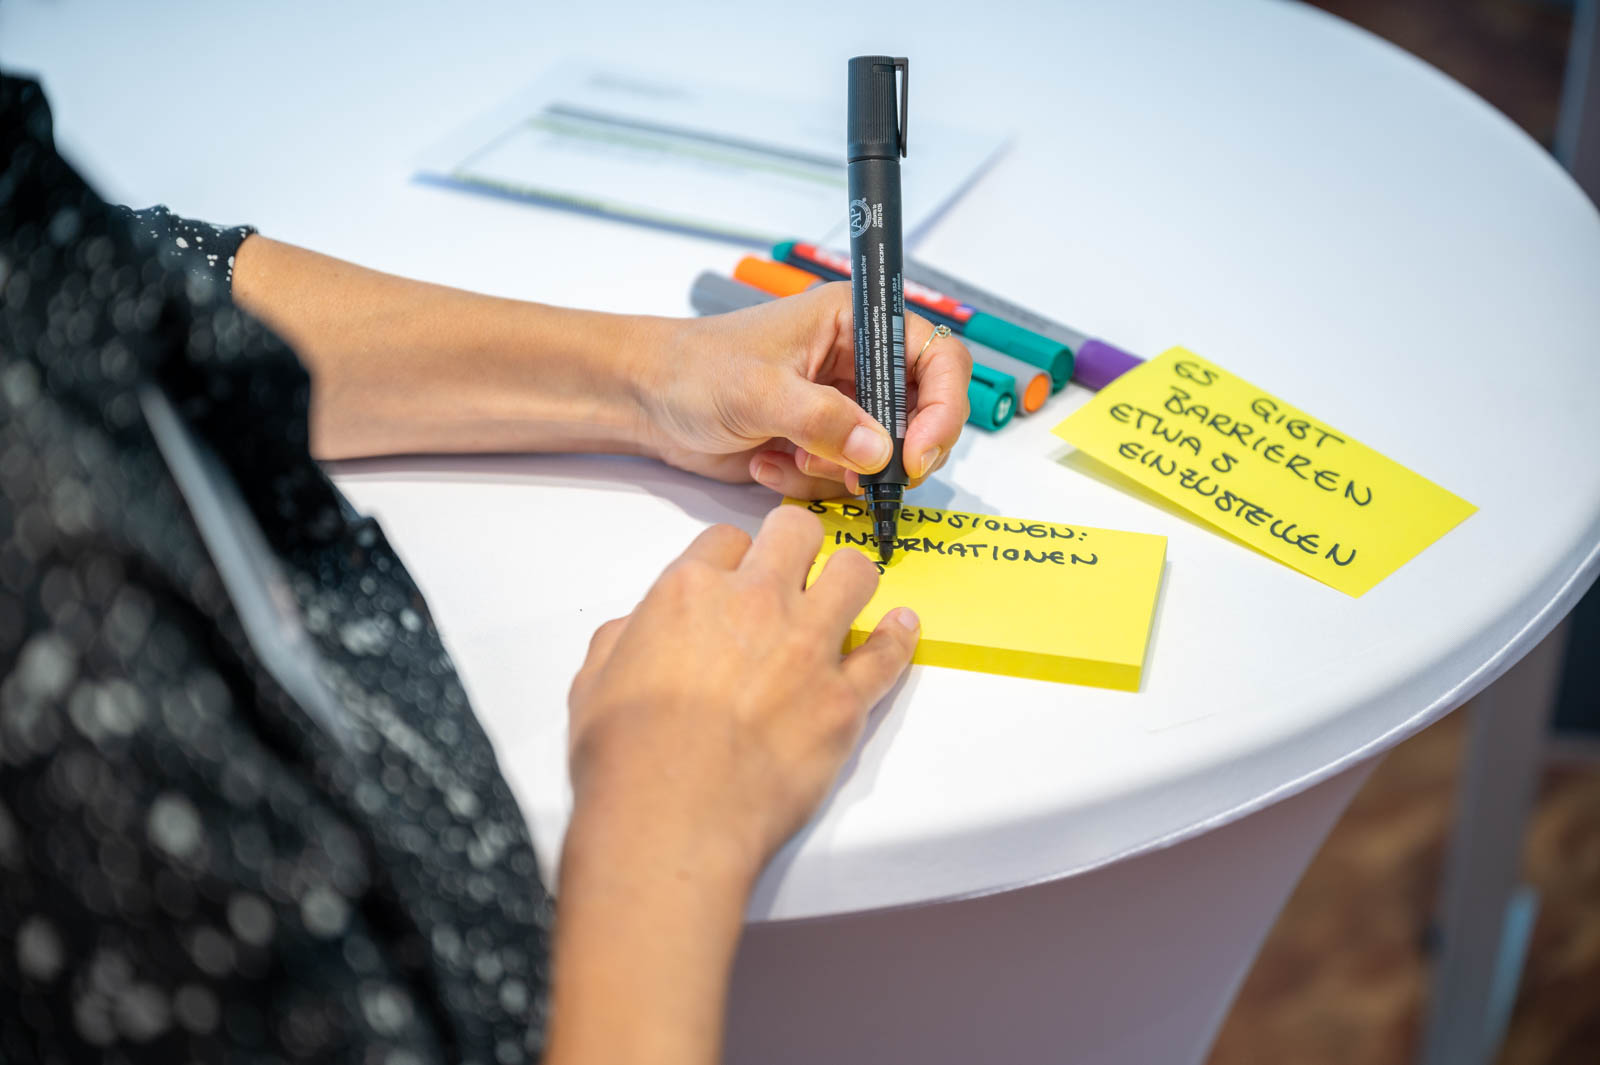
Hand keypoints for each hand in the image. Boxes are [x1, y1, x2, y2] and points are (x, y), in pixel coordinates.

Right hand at [565, 505, 920, 883]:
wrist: (672, 818)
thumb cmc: (627, 758)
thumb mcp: (594, 680)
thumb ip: (625, 637)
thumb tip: (642, 629)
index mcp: (690, 590)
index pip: (725, 539)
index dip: (731, 560)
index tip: (735, 580)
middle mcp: (756, 603)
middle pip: (796, 533)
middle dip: (794, 544)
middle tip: (793, 569)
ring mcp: (807, 648)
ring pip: (854, 573)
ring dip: (849, 578)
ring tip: (844, 595)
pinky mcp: (843, 700)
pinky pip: (887, 654)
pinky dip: (898, 637)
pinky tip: (901, 627)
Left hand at [641, 283, 971, 497]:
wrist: (648, 400)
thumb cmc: (694, 369)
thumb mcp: (759, 390)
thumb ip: (822, 420)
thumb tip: (879, 450)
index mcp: (854, 322)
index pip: (938, 357)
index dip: (942, 407)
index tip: (918, 453)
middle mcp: (857, 362)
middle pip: (922, 415)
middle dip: (892, 454)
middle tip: (856, 475)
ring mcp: (841, 406)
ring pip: (884, 456)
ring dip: (841, 472)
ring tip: (791, 458)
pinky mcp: (821, 443)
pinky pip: (845, 478)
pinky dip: (810, 483)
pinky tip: (766, 462)